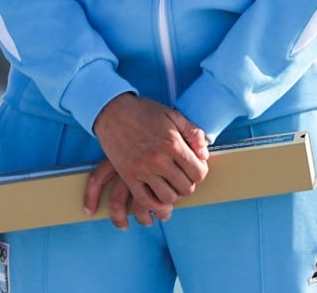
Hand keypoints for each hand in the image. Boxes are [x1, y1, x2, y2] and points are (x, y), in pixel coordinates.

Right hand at [89, 93, 209, 221]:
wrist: (112, 110)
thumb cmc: (143, 111)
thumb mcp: (173, 115)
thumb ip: (193, 132)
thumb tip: (204, 155)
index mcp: (173, 144)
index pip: (198, 173)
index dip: (200, 171)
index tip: (194, 167)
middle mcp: (159, 159)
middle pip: (185, 188)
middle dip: (188, 183)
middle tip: (182, 175)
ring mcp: (142, 169)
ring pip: (168, 198)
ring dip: (173, 194)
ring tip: (170, 184)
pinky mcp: (128, 176)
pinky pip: (145, 200)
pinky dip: (155, 205)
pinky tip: (159, 198)